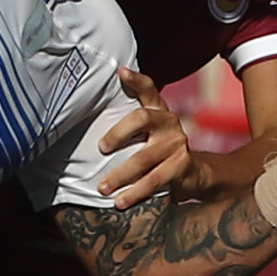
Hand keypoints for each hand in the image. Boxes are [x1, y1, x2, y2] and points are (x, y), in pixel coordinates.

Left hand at [94, 70, 200, 208]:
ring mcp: (177, 142)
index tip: (121, 73)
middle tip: (101, 148)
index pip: (148, 89)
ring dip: (120, 175)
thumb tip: (83, 120)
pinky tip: (121, 202)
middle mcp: (168, 121)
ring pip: (144, 157)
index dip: (136, 80)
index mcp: (157, 110)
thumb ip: (127, 122)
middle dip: (118, 133)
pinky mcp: (182, 165)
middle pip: (142, 118)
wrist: (193, 174)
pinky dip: (135, 193)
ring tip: (102, 188)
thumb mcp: (147, 132)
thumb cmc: (157, 150)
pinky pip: (155, 180)